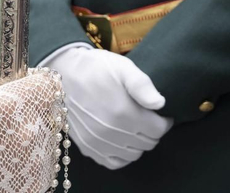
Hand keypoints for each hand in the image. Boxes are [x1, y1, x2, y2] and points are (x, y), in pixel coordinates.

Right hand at [46, 44, 171, 169]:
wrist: (65, 75)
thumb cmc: (97, 69)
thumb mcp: (122, 67)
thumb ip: (142, 85)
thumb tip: (160, 104)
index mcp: (123, 112)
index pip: (158, 130)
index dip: (164, 122)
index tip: (162, 114)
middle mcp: (111, 132)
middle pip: (148, 143)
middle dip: (153, 132)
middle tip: (149, 119)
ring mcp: (98, 143)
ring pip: (133, 155)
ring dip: (139, 143)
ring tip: (136, 128)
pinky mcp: (88, 148)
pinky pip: (114, 163)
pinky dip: (123, 156)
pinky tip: (123, 141)